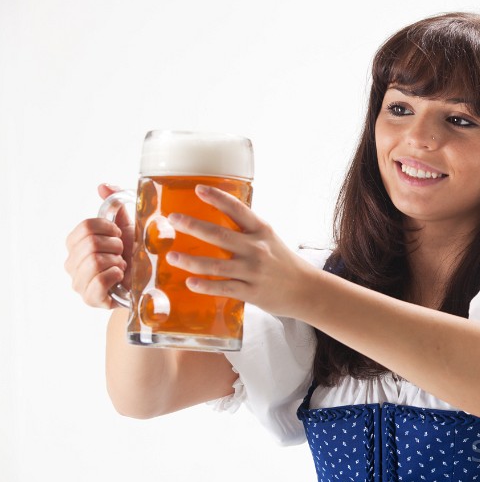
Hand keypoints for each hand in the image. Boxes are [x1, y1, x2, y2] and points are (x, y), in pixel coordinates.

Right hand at [65, 184, 134, 307]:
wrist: (147, 280)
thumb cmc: (134, 253)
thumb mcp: (127, 226)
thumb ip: (115, 204)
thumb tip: (103, 186)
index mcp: (76, 243)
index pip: (85, 227)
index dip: (108, 228)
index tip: (119, 234)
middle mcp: (72, 263)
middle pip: (90, 244)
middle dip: (115, 246)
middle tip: (122, 253)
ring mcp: (79, 282)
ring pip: (93, 262)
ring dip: (116, 261)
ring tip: (122, 266)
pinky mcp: (90, 299)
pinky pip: (98, 282)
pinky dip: (114, 276)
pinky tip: (120, 276)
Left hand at [164, 185, 314, 317]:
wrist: (306, 289)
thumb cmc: (283, 263)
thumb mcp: (269, 240)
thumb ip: (246, 232)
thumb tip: (214, 223)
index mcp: (262, 231)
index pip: (238, 210)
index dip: (218, 198)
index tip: (198, 189)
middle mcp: (257, 249)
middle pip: (221, 236)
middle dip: (194, 226)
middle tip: (173, 218)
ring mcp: (254, 271)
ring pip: (217, 266)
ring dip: (192, 261)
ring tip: (171, 256)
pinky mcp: (252, 292)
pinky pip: (225, 288)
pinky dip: (206, 286)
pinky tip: (189, 283)